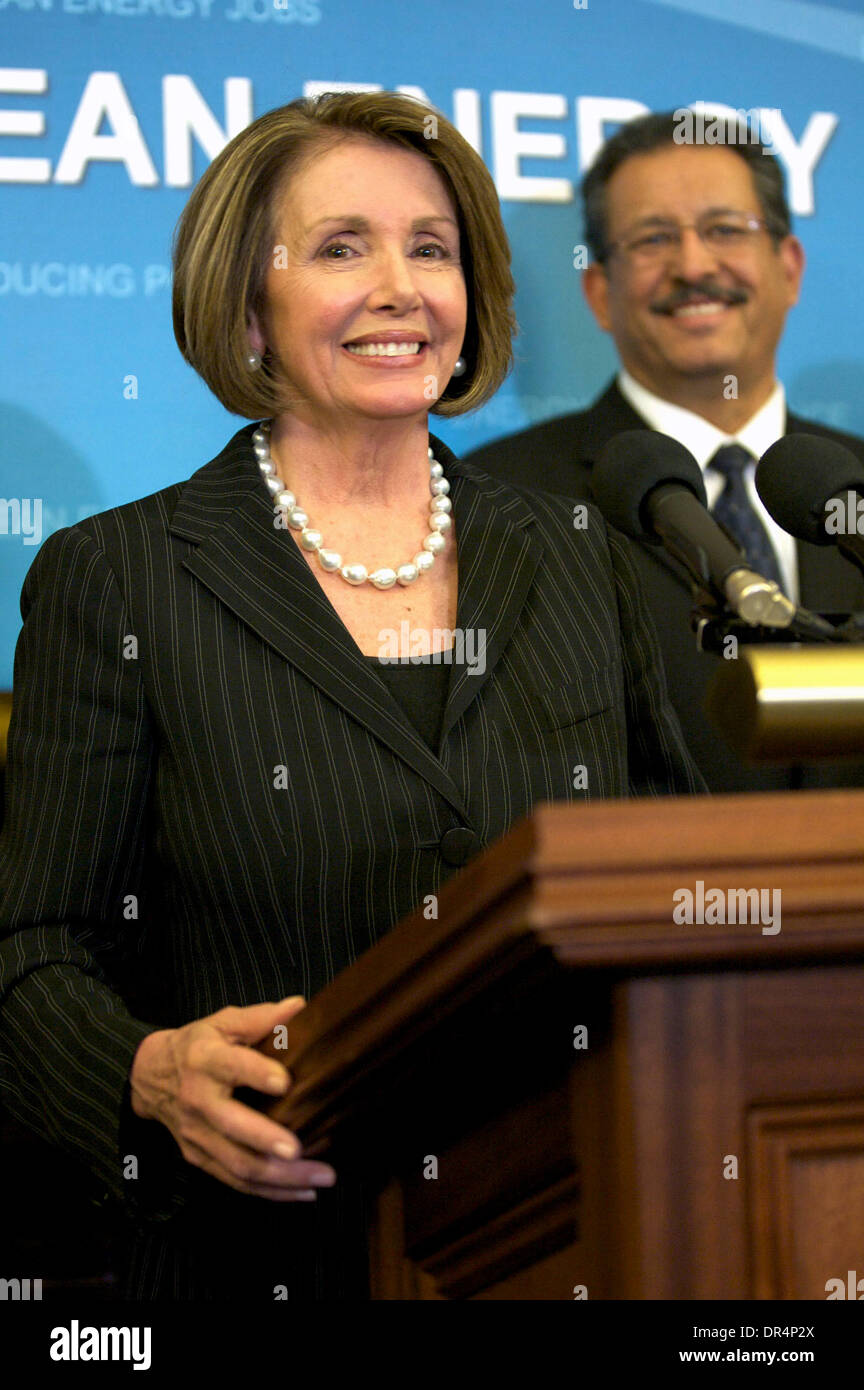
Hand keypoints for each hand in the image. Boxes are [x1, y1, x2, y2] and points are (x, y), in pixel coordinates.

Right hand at [129, 996, 335, 1200]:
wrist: (150, 1076)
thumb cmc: (197, 1046)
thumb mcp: (223, 1023)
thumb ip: (261, 1018)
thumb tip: (299, 1007)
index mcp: (206, 1060)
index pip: (231, 1066)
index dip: (256, 1073)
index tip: (284, 1083)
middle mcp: (199, 1100)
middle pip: (233, 1126)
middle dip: (267, 1141)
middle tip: (300, 1150)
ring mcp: (198, 1135)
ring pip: (238, 1164)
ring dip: (281, 1178)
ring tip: (320, 1179)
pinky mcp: (199, 1158)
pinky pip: (236, 1181)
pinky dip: (271, 1192)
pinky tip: (303, 1193)